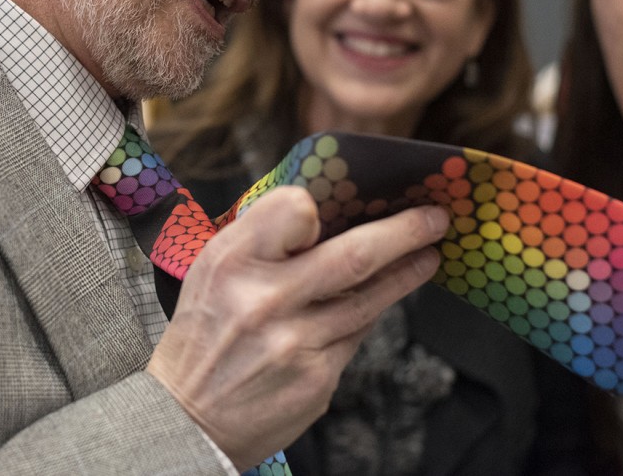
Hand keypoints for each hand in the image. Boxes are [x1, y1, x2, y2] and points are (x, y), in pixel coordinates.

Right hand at [146, 186, 447, 469]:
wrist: (188, 419)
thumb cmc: (203, 334)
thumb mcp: (212, 271)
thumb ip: (261, 241)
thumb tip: (326, 214)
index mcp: (231, 261)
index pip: (293, 209)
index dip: (320, 205)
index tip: (339, 203)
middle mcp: (265, 299)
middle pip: (355, 255)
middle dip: (405, 232)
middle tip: (434, 219)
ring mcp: (296, 342)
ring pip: (368, 299)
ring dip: (405, 274)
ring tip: (427, 257)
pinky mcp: (317, 378)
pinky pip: (356, 335)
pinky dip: (366, 316)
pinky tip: (374, 305)